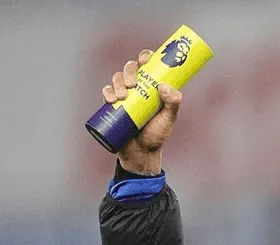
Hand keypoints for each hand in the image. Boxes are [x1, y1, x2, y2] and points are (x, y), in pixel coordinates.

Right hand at [101, 49, 182, 173]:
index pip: (149, 65)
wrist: (141, 152)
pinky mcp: (113, 105)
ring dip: (117, 82)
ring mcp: (124, 95)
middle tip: (133, 84)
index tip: (146, 60)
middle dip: (129, 71)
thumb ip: (173, 103)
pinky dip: (107, 92)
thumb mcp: (169, 119)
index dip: (146, 57)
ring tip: (122, 96)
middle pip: (131, 68)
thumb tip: (164, 86)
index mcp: (153, 86)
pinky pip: (106, 92)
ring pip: (117, 78)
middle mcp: (138, 87)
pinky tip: (111, 99)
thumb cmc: (157, 134)